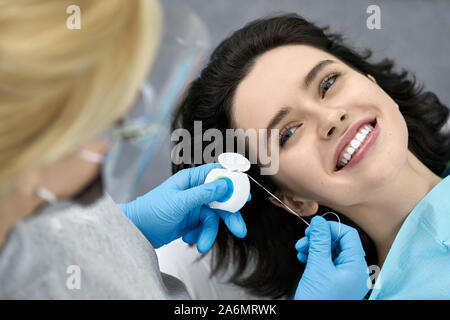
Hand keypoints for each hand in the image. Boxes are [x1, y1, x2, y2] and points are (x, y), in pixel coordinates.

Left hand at [119, 163, 247, 252]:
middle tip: (239, 230)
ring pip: (213, 218)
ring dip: (209, 233)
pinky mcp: (191, 221)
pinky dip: (200, 235)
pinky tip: (188, 238)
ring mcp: (193, 207)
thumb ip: (204, 194)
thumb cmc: (151, 211)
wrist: (136, 232)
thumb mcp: (179, 202)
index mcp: (191, 180)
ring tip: (202, 244)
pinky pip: (205, 227)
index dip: (233, 181)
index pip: (217, 173)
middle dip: (229, 216)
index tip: (245, 192)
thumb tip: (225, 184)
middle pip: (221, 200)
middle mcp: (194, 191)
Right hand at [294, 216, 368, 299]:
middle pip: (338, 242)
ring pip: (330, 252)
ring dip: (314, 247)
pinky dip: (314, 256)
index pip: (348, 235)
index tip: (314, 227)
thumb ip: (319, 242)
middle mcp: (352, 270)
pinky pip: (325, 262)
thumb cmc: (319, 300)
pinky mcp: (333, 281)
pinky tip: (303, 257)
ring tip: (300, 249)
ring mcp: (343, 277)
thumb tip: (319, 222)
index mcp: (355, 266)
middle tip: (304, 239)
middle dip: (319, 238)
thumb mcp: (318, 267)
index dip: (330, 228)